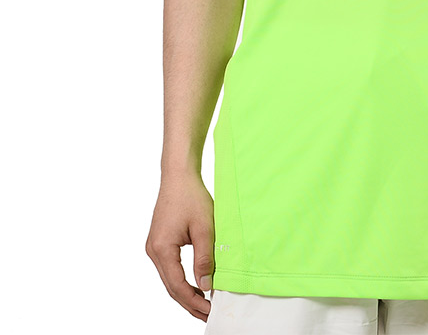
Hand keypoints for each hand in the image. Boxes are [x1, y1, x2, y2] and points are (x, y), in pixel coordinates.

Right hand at [145, 171, 214, 321]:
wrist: (178, 176)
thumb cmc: (191, 197)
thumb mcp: (204, 228)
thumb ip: (204, 258)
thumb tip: (206, 286)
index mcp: (161, 249)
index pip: (177, 286)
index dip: (194, 301)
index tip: (210, 310)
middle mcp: (153, 251)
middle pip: (171, 287)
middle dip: (190, 302)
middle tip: (209, 314)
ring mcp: (154, 247)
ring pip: (170, 279)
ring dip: (186, 293)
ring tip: (204, 304)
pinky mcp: (159, 243)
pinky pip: (170, 268)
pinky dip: (182, 280)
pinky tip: (196, 285)